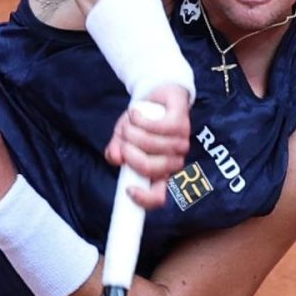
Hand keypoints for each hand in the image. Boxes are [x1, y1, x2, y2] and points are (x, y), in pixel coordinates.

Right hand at [105, 84, 192, 207]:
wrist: (155, 96)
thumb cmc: (140, 124)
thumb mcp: (122, 138)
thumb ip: (116, 150)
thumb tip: (115, 158)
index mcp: (160, 172)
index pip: (158, 196)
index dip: (145, 199)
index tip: (128, 190)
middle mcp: (173, 161)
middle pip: (152, 169)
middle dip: (130, 153)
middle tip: (124, 141)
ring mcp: (180, 143)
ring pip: (153, 145)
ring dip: (134, 132)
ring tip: (130, 123)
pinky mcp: (181, 123)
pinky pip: (159, 127)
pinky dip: (142, 119)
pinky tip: (136, 114)